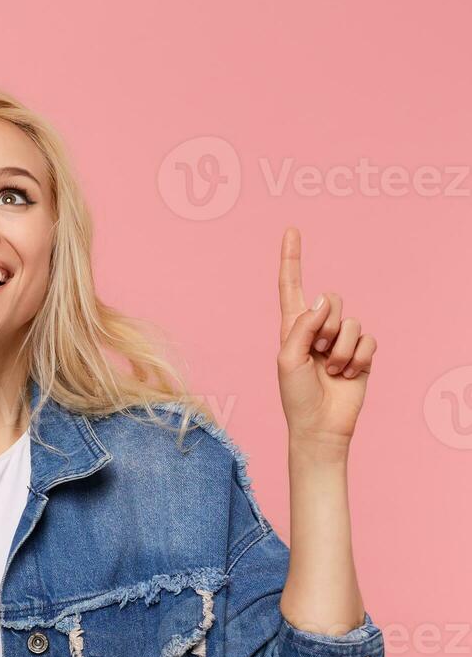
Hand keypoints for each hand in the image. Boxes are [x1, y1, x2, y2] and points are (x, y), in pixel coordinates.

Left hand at [275, 227, 375, 448]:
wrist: (320, 425)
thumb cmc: (296, 395)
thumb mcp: (287, 359)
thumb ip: (302, 326)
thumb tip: (322, 298)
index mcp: (292, 327)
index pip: (291, 287)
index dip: (292, 259)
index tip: (291, 230)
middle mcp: (317, 328)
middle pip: (331, 299)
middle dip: (326, 326)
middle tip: (318, 354)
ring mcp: (341, 340)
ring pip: (352, 321)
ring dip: (341, 350)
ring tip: (331, 370)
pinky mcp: (362, 353)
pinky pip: (369, 339)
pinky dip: (358, 358)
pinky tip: (348, 375)